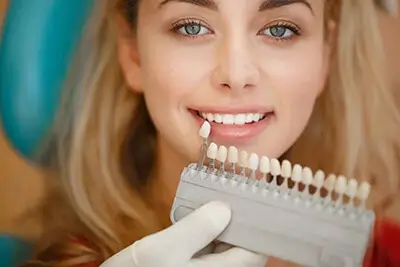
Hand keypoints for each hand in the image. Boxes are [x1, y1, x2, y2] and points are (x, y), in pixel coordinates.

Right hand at [100, 201, 267, 266]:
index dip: (256, 224)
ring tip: (214, 197)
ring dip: (220, 223)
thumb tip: (224, 209)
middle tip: (229, 191)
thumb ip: (196, 229)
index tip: (251, 198)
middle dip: (236, 218)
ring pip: (223, 246)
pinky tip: (196, 214)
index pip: (255, 251)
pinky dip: (205, 231)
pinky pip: (207, 248)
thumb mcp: (161, 250)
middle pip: (240, 246)